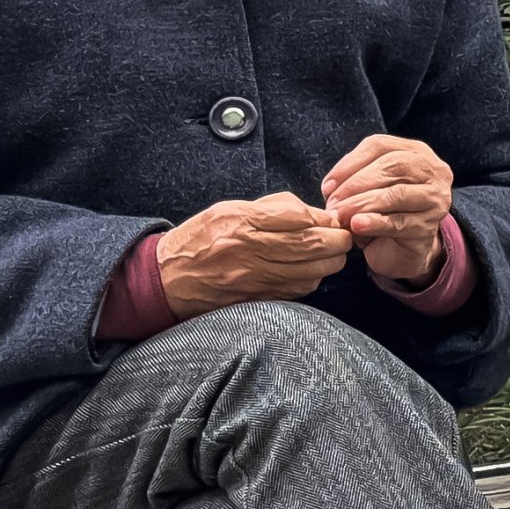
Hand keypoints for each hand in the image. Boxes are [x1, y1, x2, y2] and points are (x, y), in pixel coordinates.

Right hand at [155, 192, 354, 318]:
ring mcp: (255, 279)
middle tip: (343, 235)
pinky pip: (300, 290)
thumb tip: (315, 213)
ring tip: (330, 252)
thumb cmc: (201, 239)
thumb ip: (274, 208)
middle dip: (338, 240)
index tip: (333, 218)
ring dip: (330, 261)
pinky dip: (313, 279)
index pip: (298, 217)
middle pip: (313, 246)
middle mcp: (249, 251)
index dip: (324, 217)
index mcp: (242, 222)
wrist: (166, 279)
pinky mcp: (259, 299)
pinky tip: (310, 270)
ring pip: (313, 272)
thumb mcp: (230, 209)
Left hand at [321, 133, 456, 285]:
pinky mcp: (429, 227)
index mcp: (416, 152)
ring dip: (362, 203)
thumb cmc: (383, 212)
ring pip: (397, 194)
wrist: (402, 250)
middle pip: (392, 166)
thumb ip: (355, 176)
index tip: (328, 185)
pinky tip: (357, 225)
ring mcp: (435, 199)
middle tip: (332, 203)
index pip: (380, 146)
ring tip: (340, 215)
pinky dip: (374, 222)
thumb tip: (331, 186)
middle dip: (356, 184)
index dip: (350, 163)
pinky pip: (399, 222)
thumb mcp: (370, 187)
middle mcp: (433, 171)